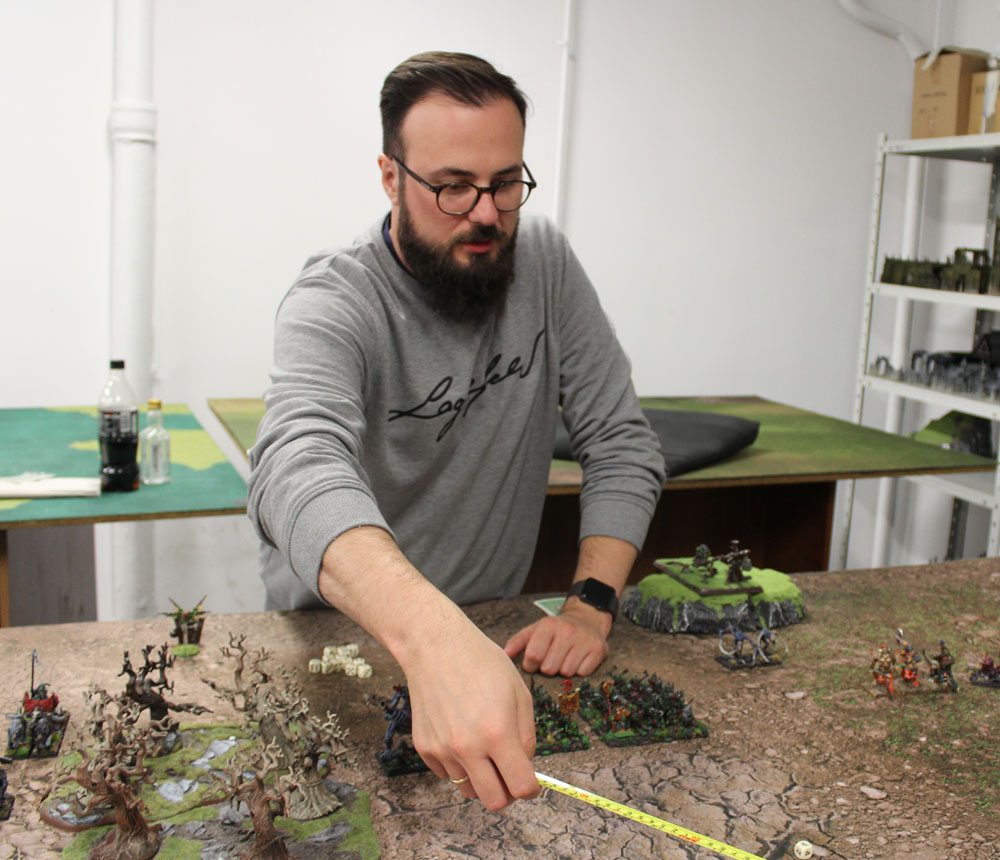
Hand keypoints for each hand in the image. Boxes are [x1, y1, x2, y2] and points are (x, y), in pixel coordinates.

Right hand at [401, 615, 539, 809]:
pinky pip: (448, 774)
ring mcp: (443, 750)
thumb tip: (525, 765)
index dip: (531, 789)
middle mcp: (468, 747)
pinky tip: (461, 735)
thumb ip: (526, 735)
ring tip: (483, 747)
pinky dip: (459, 765)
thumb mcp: (519, 692)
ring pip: (470, 790)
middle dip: (507, 793)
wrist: (435, 647)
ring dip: (482, 777)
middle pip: (494, 801)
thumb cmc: (481, 663)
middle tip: (508, 774)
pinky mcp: (425, 748)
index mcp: (498, 733)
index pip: (520, 786)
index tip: (530, 783)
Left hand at [504, 597, 611, 676]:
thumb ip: (518, 641)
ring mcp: (584, 640)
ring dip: (563, 670)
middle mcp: (567, 631)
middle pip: (549, 668)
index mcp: (548, 626)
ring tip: (564, 659)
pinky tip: (578, 660)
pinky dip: (579, 671)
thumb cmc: (556, 630)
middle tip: (551, 660)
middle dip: (547, 668)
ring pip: (566, 672)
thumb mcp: (535, 630)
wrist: (587, 619)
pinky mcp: (599, 649)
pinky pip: (583, 673)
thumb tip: (505, 654)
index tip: (533, 664)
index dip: (530, 665)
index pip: (533, 655)